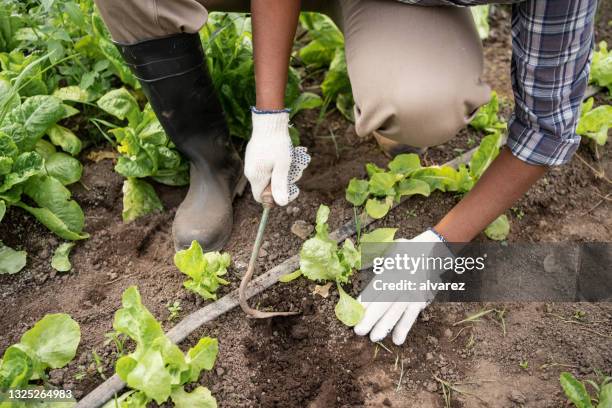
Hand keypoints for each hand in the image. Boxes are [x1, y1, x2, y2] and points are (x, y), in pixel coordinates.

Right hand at [245, 110, 309, 205]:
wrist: (269, 122)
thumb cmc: (277, 144)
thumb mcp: (283, 166)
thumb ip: (280, 186)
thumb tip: (281, 204)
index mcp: (256, 176)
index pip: (261, 198)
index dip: (274, 198)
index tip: (287, 189)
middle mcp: (251, 171)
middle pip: (267, 186)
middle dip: (282, 182)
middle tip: (294, 172)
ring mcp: (252, 163)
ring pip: (269, 175)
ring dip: (283, 172)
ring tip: (294, 162)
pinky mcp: (255, 156)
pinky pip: (267, 166)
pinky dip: (278, 164)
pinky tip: (286, 156)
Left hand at [354, 230, 446, 344]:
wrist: (435, 249)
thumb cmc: (409, 250)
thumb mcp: (391, 249)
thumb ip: (376, 259)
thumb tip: (363, 265)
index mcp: (391, 269)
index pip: (375, 288)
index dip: (364, 302)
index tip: (354, 314)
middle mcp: (401, 282)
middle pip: (384, 302)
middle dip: (371, 318)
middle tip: (359, 331)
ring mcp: (412, 291)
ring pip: (397, 311)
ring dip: (385, 326)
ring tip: (374, 338)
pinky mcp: (422, 298)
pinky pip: (412, 315)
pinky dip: (405, 327)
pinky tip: (397, 340)